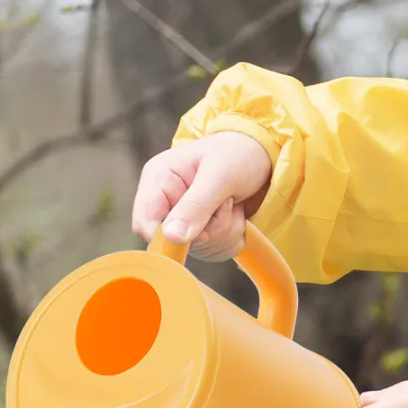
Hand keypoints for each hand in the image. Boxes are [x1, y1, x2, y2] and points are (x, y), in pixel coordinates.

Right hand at [132, 131, 272, 259]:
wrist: (263, 154)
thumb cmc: (238, 154)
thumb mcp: (219, 175)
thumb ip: (195, 205)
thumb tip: (170, 237)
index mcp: (159, 179)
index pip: (144, 223)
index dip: (168, 237)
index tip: (200, 232)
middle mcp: (166, 201)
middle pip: (174, 242)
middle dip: (210, 230)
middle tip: (228, 203)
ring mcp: (183, 219)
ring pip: (198, 249)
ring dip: (225, 232)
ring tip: (233, 204)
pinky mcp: (201, 231)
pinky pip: (213, 252)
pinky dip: (232, 239)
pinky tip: (237, 215)